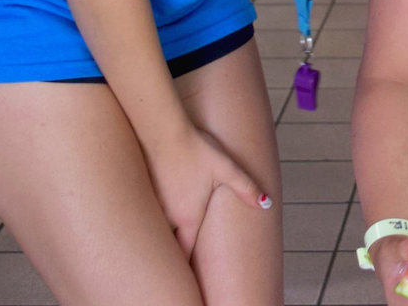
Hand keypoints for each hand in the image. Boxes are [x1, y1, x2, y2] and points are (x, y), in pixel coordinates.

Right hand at [145, 126, 268, 256]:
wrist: (163, 129)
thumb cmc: (195, 150)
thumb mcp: (226, 168)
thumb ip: (246, 188)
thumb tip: (266, 204)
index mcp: (187, 217)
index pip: (184, 253)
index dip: (186, 269)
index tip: (189, 279)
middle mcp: (166, 217)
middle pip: (167, 246)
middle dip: (171, 257)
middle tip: (175, 268)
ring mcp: (151, 205)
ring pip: (153, 231)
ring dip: (158, 238)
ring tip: (163, 246)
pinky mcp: (141, 191)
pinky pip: (144, 213)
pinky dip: (149, 219)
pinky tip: (155, 210)